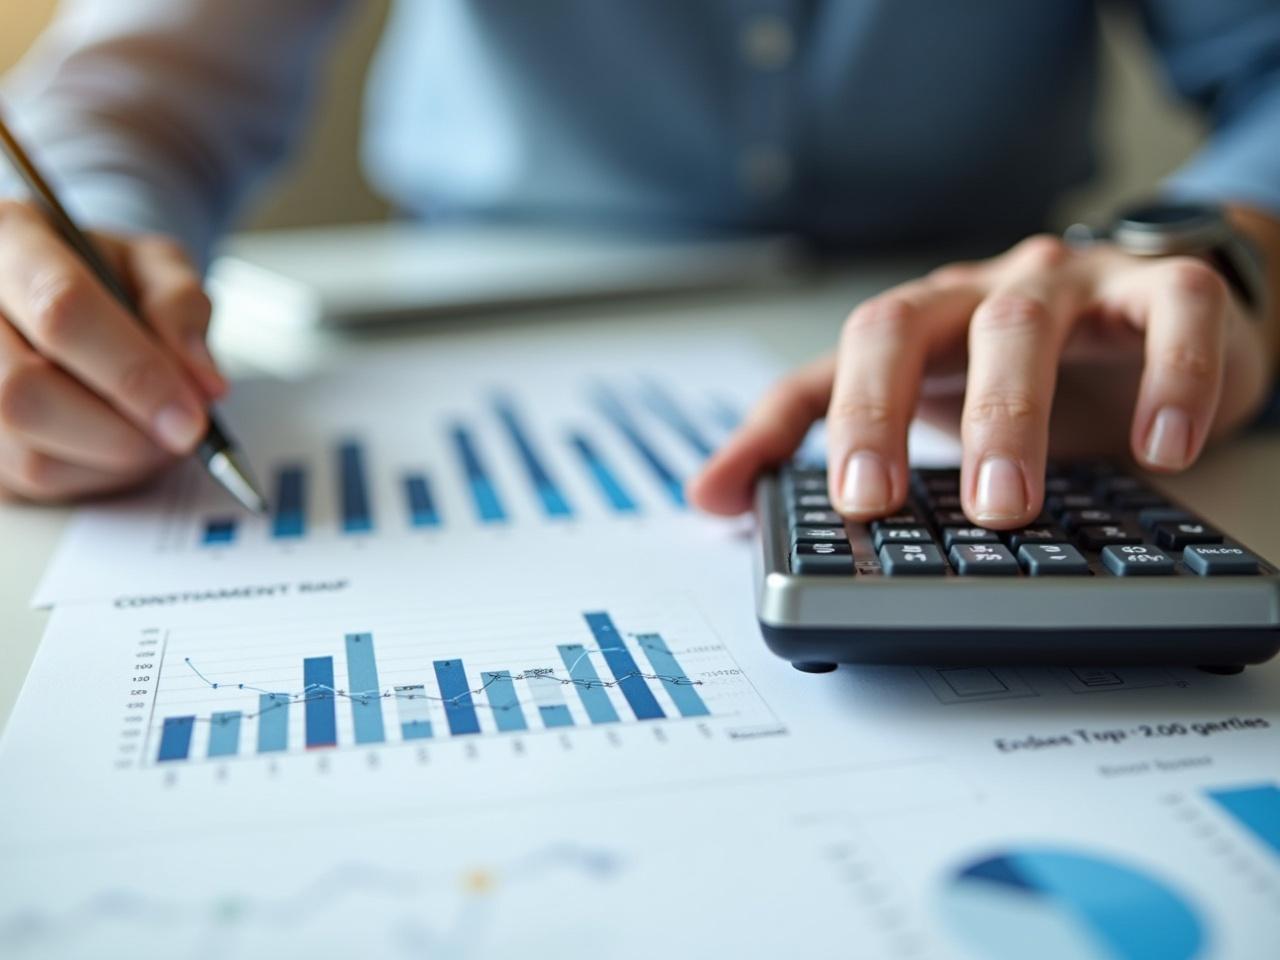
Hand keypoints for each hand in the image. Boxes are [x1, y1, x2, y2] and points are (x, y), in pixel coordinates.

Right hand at [0, 200, 224, 501]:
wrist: (62, 295)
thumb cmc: (107, 277)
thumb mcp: (156, 266)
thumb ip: (181, 308)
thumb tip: (203, 385)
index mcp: (11, 237)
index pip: (62, 311)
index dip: (134, 373)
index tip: (191, 417)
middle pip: (26, 391)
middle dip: (124, 430)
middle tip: (180, 433)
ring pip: (27, 452)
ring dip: (113, 461)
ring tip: (151, 433)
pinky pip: (30, 481)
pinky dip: (91, 476)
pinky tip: (113, 445)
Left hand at [690, 234, 1274, 527]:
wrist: (1151, 316)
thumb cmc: (1016, 370)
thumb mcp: (914, 402)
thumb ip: (814, 437)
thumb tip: (706, 499)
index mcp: (916, 325)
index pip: (843, 358)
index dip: (821, 423)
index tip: (825, 503)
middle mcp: (977, 294)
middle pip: (910, 326)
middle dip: (886, 415)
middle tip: (883, 506)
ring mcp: (1068, 288)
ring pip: (1023, 325)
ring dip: (1008, 414)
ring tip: (1006, 504)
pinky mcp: (1161, 291)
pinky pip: (1170, 314)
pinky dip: (1169, 377)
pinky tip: (1163, 445)